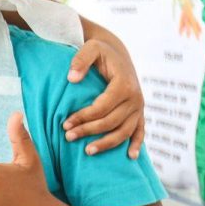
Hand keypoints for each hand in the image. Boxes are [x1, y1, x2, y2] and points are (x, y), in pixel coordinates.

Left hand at [64, 38, 143, 158]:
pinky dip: (136, 144)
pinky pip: (140, 131)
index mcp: (124, 84)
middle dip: (88, 131)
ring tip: (88, 151)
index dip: (83, 117)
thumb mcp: (90, 48)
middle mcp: (135, 98)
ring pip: (124, 131)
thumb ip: (80, 60)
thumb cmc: (101, 52)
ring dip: (107, 143)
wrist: (117, 52)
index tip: (65, 124)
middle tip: (68, 137)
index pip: (101, 107)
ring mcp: (139, 107)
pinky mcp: (139, 112)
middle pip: (111, 122)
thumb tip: (72, 79)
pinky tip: (129, 157)